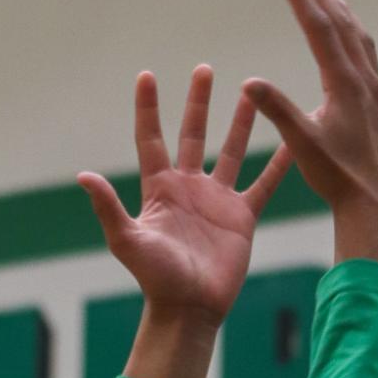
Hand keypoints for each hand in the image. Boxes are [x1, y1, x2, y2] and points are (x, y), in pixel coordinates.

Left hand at [79, 67, 292, 331]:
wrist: (190, 308)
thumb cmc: (155, 278)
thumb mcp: (127, 240)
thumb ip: (108, 207)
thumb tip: (84, 176)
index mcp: (159, 188)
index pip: (151, 139)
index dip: (148, 108)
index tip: (147, 76)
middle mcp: (188, 187)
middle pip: (192, 135)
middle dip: (198, 103)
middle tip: (204, 69)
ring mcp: (217, 199)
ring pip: (230, 150)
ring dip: (240, 122)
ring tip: (251, 91)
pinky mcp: (242, 216)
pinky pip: (264, 183)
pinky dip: (278, 163)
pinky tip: (293, 140)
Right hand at [244, 0, 377, 268]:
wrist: (373, 199)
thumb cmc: (336, 175)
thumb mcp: (302, 143)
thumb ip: (277, 110)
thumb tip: (249, 82)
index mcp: (345, 85)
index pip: (321, 30)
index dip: (302, 0)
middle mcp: (363, 80)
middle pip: (341, 24)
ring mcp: (373, 88)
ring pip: (357, 35)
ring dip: (338, 9)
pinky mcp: (375, 100)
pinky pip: (364, 52)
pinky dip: (352, 32)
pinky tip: (347, 35)